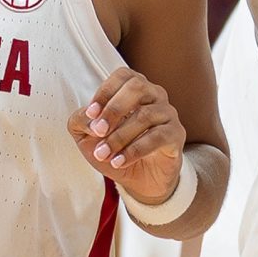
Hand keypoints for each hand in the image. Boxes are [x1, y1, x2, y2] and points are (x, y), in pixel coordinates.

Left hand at [69, 68, 187, 203]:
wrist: (140, 179)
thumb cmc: (115, 149)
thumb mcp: (87, 136)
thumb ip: (81, 121)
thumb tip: (90, 119)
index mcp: (134, 88)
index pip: (123, 76)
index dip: (105, 92)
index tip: (91, 114)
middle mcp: (154, 95)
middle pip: (137, 87)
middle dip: (113, 110)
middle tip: (98, 132)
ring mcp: (168, 114)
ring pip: (145, 115)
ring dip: (119, 137)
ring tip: (104, 154)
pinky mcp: (176, 134)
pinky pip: (157, 137)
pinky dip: (134, 150)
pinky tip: (119, 161)